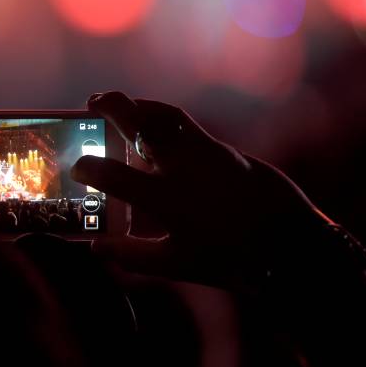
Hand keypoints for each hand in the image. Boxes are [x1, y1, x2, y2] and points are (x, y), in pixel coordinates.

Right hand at [71, 92, 329, 291]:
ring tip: (119, 102)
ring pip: (165, 116)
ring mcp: (206, 153)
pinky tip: (154, 124)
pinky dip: (162, 118)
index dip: (89, 168)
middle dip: (112, 108)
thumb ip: (132, 256)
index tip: (76, 167)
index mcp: (166, 200)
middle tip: (92, 101)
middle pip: (140, 125)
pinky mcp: (223, 149)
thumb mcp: (177, 265)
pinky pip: (185, 124)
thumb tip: (97, 248)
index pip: (114, 176)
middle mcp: (183, 168)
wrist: (288, 242)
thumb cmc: (231, 259)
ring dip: (139, 105)